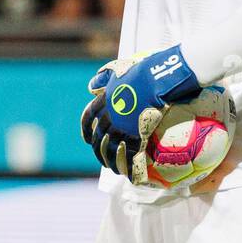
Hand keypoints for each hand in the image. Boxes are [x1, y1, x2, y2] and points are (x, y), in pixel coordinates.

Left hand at [79, 45, 201, 184]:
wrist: (155, 82)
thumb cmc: (138, 73)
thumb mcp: (116, 71)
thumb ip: (103, 78)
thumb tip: (91, 86)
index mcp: (103, 101)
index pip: (88, 118)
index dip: (86, 129)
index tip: (86, 139)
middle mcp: (109, 116)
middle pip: (99, 137)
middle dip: (98, 148)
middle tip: (100, 156)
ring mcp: (122, 126)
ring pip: (111, 148)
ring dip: (109, 159)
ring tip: (112, 167)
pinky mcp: (136, 134)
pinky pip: (128, 153)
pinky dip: (126, 164)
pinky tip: (126, 171)